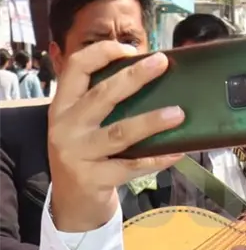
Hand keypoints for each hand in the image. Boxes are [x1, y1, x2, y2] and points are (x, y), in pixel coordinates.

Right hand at [47, 41, 184, 231]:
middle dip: (134, 77)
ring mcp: (77, 153)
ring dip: (150, 122)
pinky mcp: (93, 177)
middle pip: (102, 95)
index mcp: (64, 105)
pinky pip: (132, 166)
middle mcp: (67, 126)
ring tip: (178, 113)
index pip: (76, 67)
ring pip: (119, 132)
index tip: (131, 48)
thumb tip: (154, 76)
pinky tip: (178, 152)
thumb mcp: (85, 124)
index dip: (103, 53)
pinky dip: (157, 158)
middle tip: (162, 63)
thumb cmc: (89, 154)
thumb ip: (106, 103)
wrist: (73, 201)